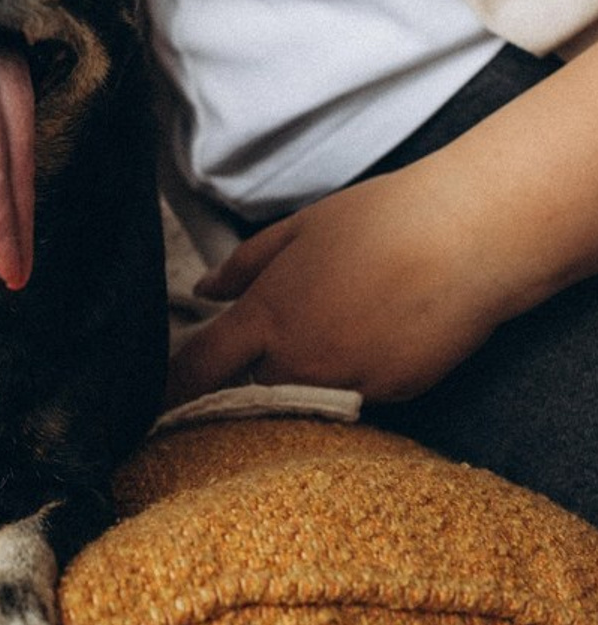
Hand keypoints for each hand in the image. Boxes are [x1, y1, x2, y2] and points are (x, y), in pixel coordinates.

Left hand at [166, 164, 515, 405]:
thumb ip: (245, 265)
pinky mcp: (393, 395)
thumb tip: (204, 290)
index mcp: (267, 316)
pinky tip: (382, 334)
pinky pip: (358, 396)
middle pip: (253, 388)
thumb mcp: (300, 229)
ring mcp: (348, 383)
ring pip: (307, 397)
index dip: (172, 389)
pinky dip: (358, 376)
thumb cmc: (383, 220)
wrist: (471, 237)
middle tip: (283, 334)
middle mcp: (299, 360)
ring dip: (306, 377)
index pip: (199, 369)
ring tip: (341, 328)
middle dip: (255, 371)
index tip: (154, 404)